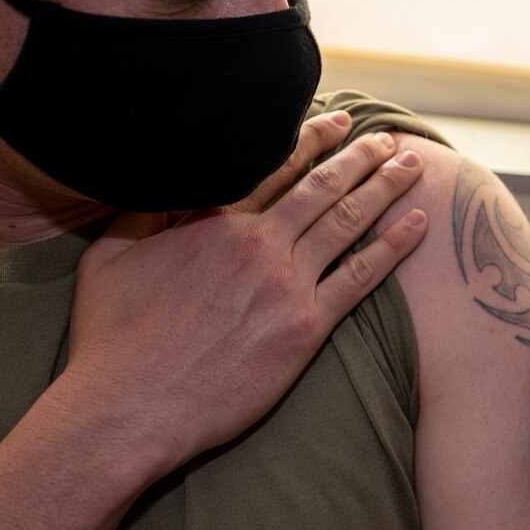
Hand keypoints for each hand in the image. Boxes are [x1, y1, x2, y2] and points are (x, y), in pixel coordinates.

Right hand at [62, 111, 428, 477]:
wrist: (127, 408)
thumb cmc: (111, 339)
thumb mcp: (111, 256)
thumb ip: (143, 210)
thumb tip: (160, 177)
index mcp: (214, 222)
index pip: (274, 167)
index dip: (311, 139)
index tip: (338, 122)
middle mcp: (257, 244)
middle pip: (321, 187)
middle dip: (360, 157)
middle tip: (387, 138)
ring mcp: (285, 285)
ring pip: (348, 222)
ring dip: (385, 188)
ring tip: (412, 165)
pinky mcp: (305, 329)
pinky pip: (361, 279)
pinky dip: (394, 247)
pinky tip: (418, 224)